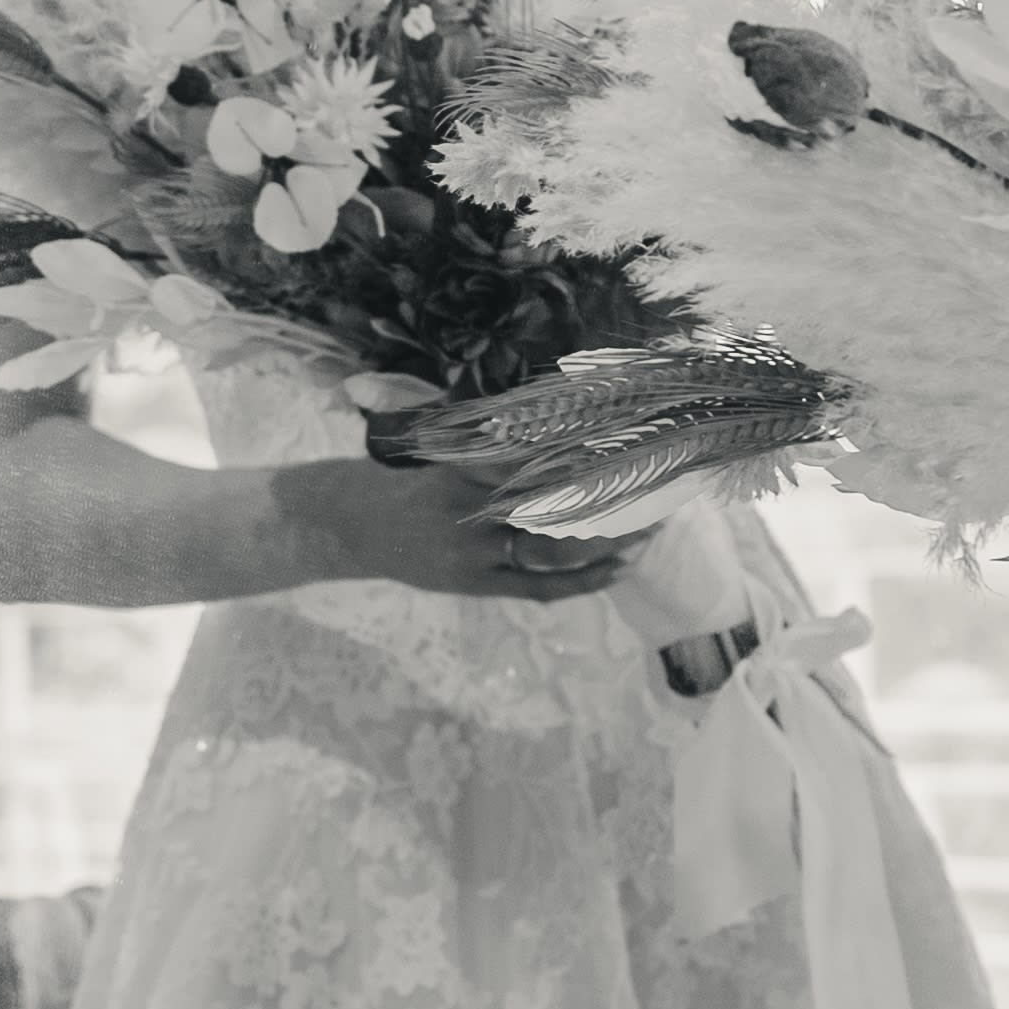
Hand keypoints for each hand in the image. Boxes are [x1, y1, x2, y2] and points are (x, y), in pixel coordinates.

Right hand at [277, 455, 632, 603]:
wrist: (352, 527)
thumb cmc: (407, 476)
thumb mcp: (446, 448)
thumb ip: (498, 443)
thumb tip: (564, 420)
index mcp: (465, 472)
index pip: (535, 464)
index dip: (583, 457)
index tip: (628, 442)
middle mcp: (471, 516)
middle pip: (554, 510)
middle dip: (607, 502)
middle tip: (657, 485)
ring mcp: (474, 557)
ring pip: (551, 554)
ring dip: (605, 544)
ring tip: (650, 530)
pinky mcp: (477, 585)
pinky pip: (537, 588)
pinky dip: (581, 581)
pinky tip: (618, 569)